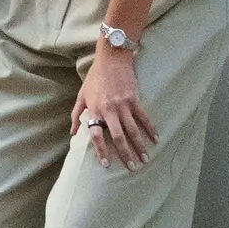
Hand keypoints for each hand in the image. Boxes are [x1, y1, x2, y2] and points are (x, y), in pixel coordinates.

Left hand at [74, 44, 155, 167]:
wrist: (111, 60)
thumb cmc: (94, 78)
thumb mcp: (82, 95)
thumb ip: (77, 114)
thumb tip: (73, 133)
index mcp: (95, 110)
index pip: (97, 134)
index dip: (101, 150)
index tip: (106, 164)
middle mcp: (109, 110)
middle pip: (118, 136)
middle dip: (125, 153)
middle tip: (131, 167)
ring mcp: (123, 105)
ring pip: (133, 130)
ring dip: (140, 146)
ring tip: (145, 159)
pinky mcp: (135, 100)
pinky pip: (144, 118)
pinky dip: (150, 129)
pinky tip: (156, 140)